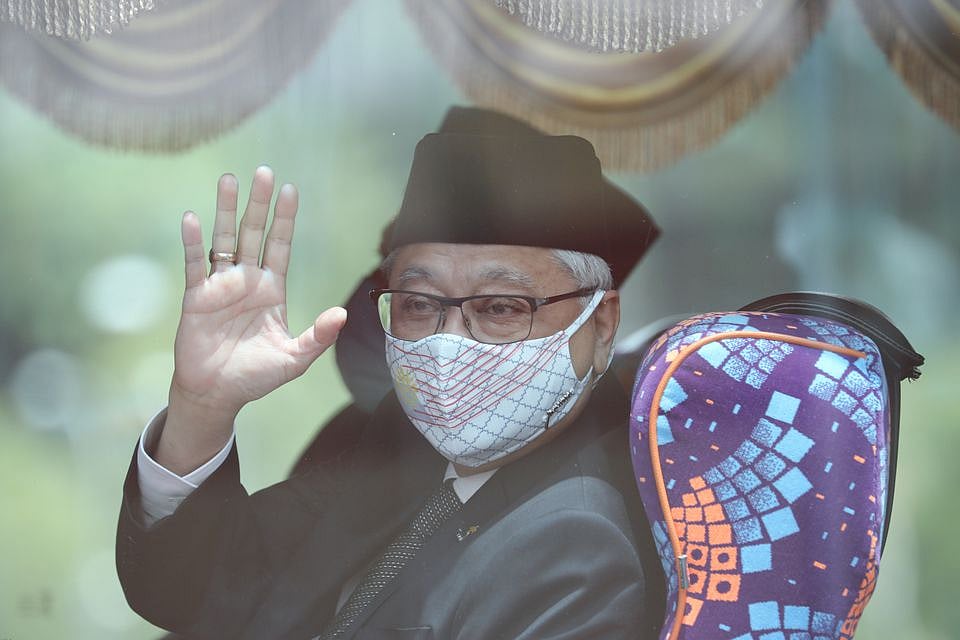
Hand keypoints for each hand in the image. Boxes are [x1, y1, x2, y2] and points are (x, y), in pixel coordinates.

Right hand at [156, 167, 345, 473]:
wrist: (217, 395)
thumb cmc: (256, 376)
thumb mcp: (294, 359)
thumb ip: (318, 337)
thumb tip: (343, 315)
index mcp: (272, 290)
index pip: (280, 245)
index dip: (284, 219)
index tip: (290, 189)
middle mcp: (247, 281)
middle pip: (254, 234)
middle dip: (259, 204)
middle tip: (264, 172)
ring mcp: (221, 287)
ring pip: (224, 240)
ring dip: (226, 211)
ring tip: (228, 180)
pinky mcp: (196, 298)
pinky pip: (194, 265)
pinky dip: (192, 242)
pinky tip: (193, 218)